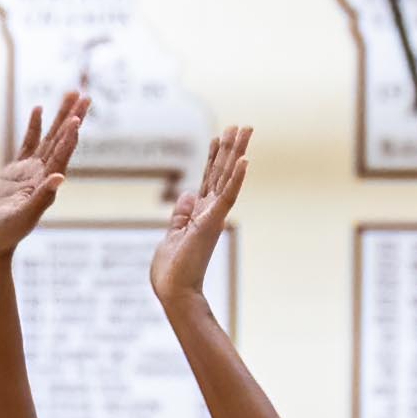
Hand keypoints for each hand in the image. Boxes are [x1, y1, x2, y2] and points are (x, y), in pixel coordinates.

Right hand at [0, 92, 90, 260]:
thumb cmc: (2, 236)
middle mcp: (41, 176)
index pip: (61, 155)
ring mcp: (28, 173)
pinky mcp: (13, 173)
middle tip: (86, 95)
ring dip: (60, 117)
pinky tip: (38, 109)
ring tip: (71, 94)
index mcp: (45, 185)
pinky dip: (34, 126)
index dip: (70, 136)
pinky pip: (27, 144)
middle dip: (73, 117)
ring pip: (48, 138)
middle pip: (60, 140)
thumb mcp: (22, 218)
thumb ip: (41, 198)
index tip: (79, 116)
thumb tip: (60, 178)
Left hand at [151, 125, 249, 310]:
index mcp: (198, 215)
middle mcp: (209, 213)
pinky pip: (228, 196)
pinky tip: (245, 159)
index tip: (218, 137)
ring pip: (226, 178)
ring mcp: (213, 216)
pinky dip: (236, 178)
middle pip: (220, 173)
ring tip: (245, 130)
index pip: (207, 180)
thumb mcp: (171, 235)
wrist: (174, 291)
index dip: (212, 158)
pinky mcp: (213, 222)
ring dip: (236, 153)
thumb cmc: (171, 271)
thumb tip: (187, 194)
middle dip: (230, 148)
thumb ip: (179, 216)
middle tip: (242, 125)